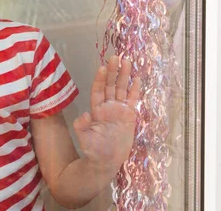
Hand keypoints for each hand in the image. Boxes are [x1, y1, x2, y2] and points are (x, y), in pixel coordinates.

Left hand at [72, 55, 140, 174]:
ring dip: (124, 76)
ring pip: (122, 89)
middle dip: (112, 72)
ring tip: (127, 61)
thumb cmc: (93, 151)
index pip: (98, 90)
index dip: (100, 79)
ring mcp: (119, 110)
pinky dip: (135, 90)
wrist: (105, 162)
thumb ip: (83, 128)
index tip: (102, 67)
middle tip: (115, 57)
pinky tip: (137, 79)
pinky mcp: (129, 117)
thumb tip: (84, 116)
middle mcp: (107, 107)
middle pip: (110, 85)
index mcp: (96, 110)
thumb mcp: (85, 140)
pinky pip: (132, 101)